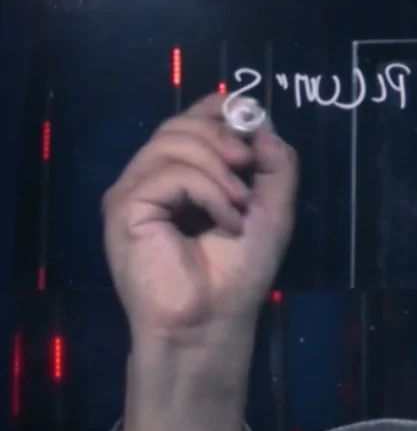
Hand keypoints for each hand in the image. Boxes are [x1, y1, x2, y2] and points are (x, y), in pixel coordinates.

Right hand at [103, 93, 297, 344]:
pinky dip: (209, 192)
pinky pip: (170, 174)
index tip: (249, 117)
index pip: (188, 121)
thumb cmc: (238, 274)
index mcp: (181, 176)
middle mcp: (151, 178)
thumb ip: (276, 166)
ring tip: (240, 208)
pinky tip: (225, 221)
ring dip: (220, 171)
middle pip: (180, 125)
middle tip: (249, 165)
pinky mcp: (125, 206)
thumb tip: (265, 124)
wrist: (212, 321)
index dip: (217, 109)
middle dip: (223, 136)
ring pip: (174, 142)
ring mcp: (133, 191)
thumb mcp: (272, 210)